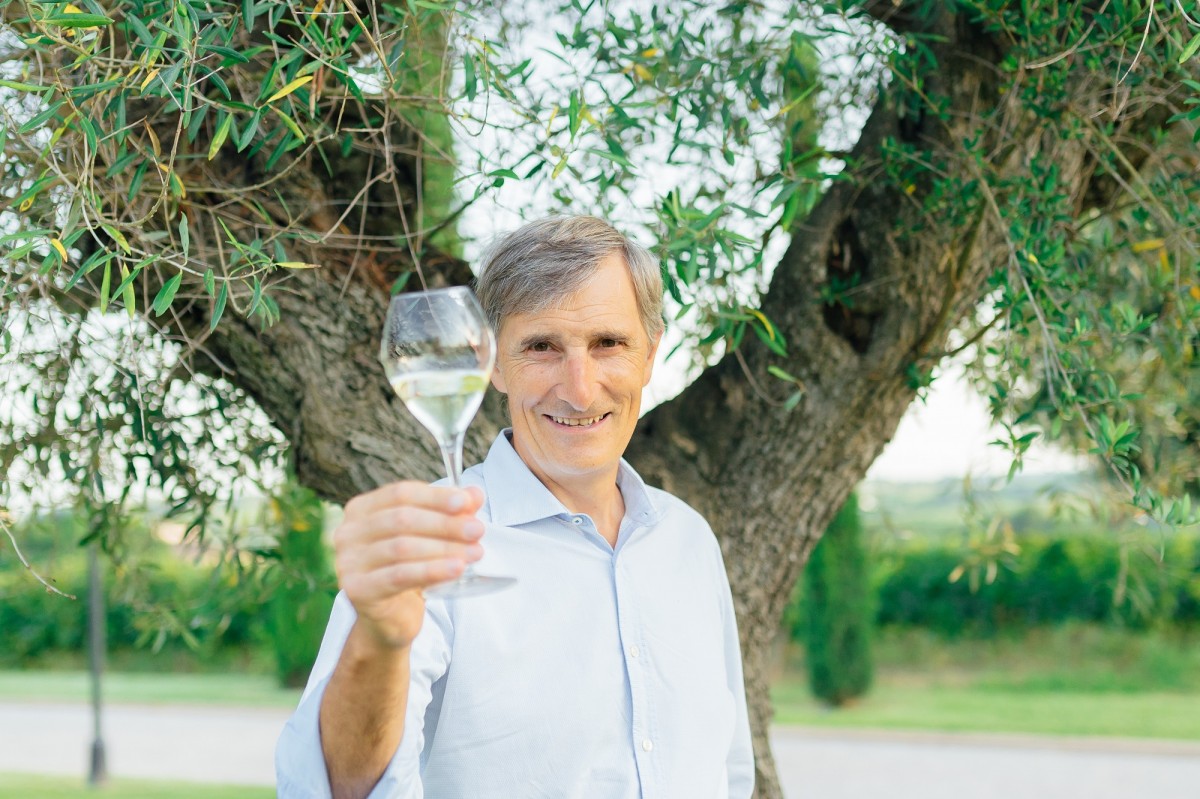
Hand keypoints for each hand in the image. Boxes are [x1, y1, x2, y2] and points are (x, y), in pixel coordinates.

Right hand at [333, 481, 485, 649]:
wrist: (390, 618)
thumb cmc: (408, 569)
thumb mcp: (429, 537)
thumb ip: (450, 513)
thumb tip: (475, 494)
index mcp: (361, 509)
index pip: (401, 493)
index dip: (436, 497)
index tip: (467, 502)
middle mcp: (348, 532)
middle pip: (402, 520)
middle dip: (445, 524)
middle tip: (477, 530)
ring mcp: (348, 562)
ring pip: (403, 547)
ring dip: (444, 548)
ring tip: (475, 552)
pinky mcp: (357, 589)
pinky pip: (400, 576)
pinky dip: (432, 570)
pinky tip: (456, 569)